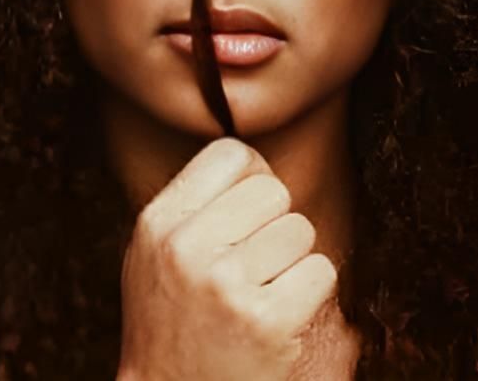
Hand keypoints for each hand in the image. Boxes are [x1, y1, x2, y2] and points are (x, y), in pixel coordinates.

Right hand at [116, 137, 343, 380]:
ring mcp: (226, 284)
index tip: (250, 211)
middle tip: (257, 262)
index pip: (231, 154)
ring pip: (301, 230)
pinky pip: (321, 271)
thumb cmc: (170, 322)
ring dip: (294, 261)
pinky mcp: (267, 321)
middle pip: (273, 191)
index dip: (253, 178)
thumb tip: (255, 162)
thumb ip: (194, 207)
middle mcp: (187, 247)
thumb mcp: (156, 254)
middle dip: (275, 224)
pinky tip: (281, 314)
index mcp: (158, 223)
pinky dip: (312, 293)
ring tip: (264, 291)